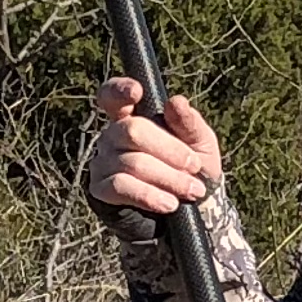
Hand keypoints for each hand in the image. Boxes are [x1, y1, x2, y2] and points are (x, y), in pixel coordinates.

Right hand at [83, 76, 221, 223]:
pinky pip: (122, 186)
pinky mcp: (100, 189)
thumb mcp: (201, 143)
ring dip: (169, 178)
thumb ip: (190, 123)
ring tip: (193, 191)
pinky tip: (170, 204)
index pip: (113, 95)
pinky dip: (150, 195)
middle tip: (195, 166)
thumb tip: (176, 102)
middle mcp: (112, 136)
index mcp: (132, 116)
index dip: (119, 90)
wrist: (192, 211)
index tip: (137, 92)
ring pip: (132, 162)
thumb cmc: (194, 168)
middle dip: (170, 150)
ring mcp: (102, 161)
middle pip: (133, 130)